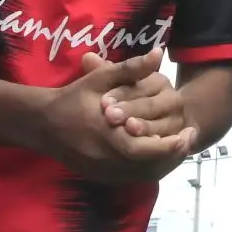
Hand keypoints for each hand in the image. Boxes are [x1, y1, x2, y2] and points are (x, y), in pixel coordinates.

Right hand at [34, 48, 194, 181]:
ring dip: (165, 163)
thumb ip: (131, 68)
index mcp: (105, 135)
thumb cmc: (73, 97)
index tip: (188, 132)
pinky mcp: (100, 177)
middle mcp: (104, 159)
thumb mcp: (100, 78)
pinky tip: (161, 155)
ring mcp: (102, 171)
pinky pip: (132, 178)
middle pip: (148, 167)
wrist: (42, 124)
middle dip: (172, 154)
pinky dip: (150, 169)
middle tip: (190, 138)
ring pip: (142, 176)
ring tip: (181, 146)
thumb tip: (159, 53)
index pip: (143, 149)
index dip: (168, 145)